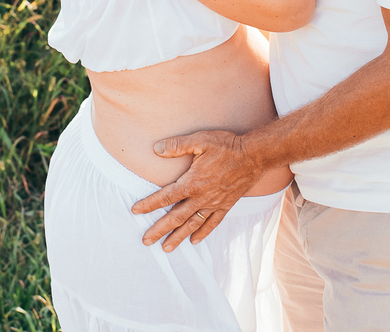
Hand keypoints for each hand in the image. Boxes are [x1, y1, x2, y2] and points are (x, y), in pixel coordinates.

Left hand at [129, 130, 261, 251]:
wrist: (255, 155)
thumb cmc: (226, 146)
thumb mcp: (200, 140)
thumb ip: (177, 145)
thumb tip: (156, 149)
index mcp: (193, 182)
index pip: (166, 197)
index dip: (149, 204)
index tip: (135, 211)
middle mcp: (202, 197)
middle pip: (176, 217)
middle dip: (160, 229)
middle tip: (146, 240)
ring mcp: (215, 204)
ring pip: (193, 224)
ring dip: (178, 237)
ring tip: (166, 248)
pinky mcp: (226, 205)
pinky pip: (212, 223)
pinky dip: (203, 233)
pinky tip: (195, 241)